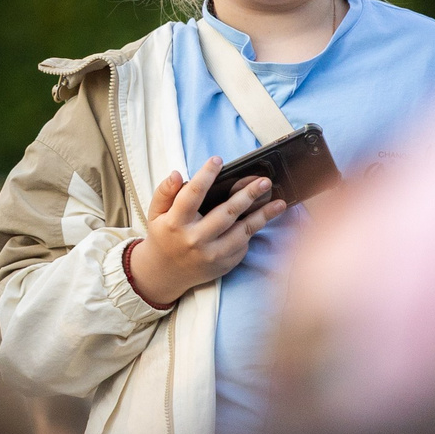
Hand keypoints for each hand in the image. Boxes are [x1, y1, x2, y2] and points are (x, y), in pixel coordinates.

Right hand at [124, 159, 284, 308]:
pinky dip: (253, 230)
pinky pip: (243, 244)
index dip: (206, 175)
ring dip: (263, 215)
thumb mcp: (155, 212)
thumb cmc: (164, 235)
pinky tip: (262, 218)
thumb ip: (164, 191)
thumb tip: (177, 174)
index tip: (218, 160)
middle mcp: (195, 239)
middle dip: (248, 194)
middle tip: (264, 181)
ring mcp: (212, 254)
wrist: (166, 272)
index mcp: (175, 223)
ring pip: (243, 230)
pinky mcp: (224, 264)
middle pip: (226, 212)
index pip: (192, 194)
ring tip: (278, 202)